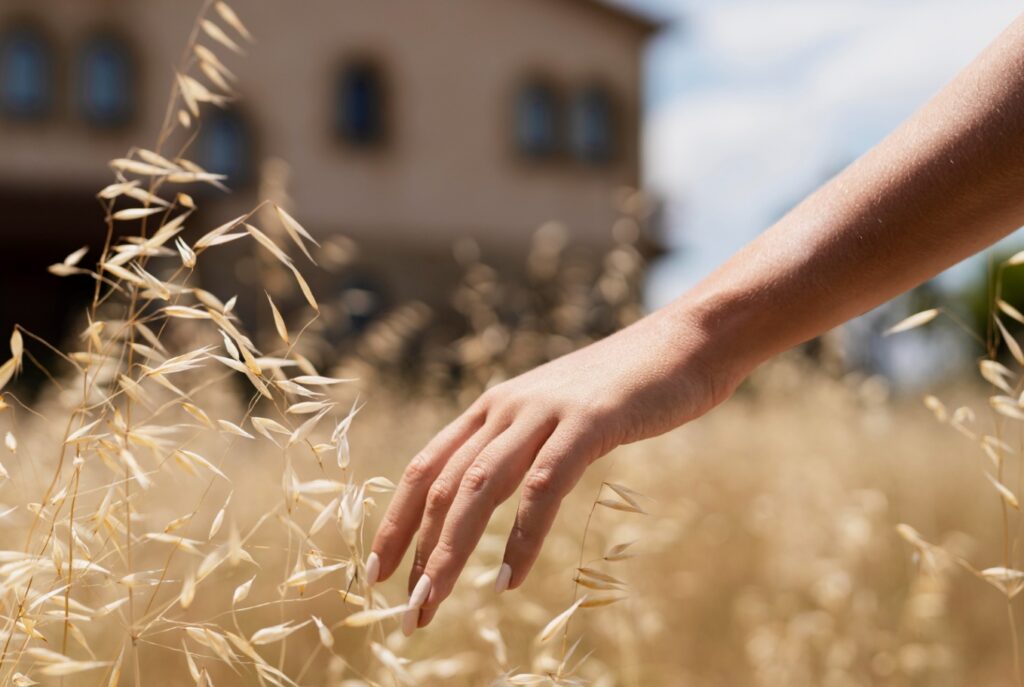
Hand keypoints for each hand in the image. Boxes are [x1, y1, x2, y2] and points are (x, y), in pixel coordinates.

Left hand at [366, 304, 738, 632]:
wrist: (688, 341)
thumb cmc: (625, 387)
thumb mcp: (558, 415)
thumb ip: (524, 445)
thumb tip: (492, 492)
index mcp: (493, 407)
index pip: (425, 466)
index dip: (396, 521)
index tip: (376, 571)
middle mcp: (507, 406)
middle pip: (441, 484)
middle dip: (416, 550)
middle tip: (404, 609)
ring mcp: (545, 411)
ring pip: (478, 487)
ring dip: (451, 549)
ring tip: (432, 600)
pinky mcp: (588, 422)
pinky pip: (543, 486)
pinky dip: (522, 536)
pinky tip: (509, 577)